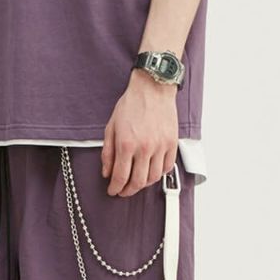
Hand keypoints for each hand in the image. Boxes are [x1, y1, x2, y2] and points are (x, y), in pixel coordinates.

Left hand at [101, 71, 179, 195]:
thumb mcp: (111, 127)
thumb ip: (108, 152)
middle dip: (128, 191)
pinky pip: (167, 167)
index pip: (120, 177)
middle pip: (138, 182)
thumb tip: (107, 172)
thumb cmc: (131, 104)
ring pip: (153, 178)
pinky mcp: (172, 143)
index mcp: (126, 144)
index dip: (115, 188)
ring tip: (136, 182)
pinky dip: (159, 174)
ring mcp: (161, 146)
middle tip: (123, 191)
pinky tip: (151, 172)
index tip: (113, 191)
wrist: (152, 89)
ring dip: (144, 184)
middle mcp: (145, 148)